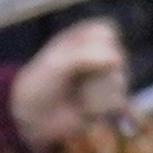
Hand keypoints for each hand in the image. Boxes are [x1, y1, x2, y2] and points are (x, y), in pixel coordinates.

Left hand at [6, 18, 132, 152]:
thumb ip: (86, 55)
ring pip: (119, 83)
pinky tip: (106, 116)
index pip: (107, 33)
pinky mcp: (110, 104)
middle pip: (117, 58)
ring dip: (96, 95)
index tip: (72, 57)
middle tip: (73, 81)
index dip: (92, 47)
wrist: (31, 118)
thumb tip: (119, 59)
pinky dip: (113, 110)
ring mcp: (108, 80)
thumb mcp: (56, 62)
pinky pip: (122, 104)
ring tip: (78, 100)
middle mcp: (101, 56)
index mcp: (88, 37)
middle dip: (94, 74)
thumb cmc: (40, 83)